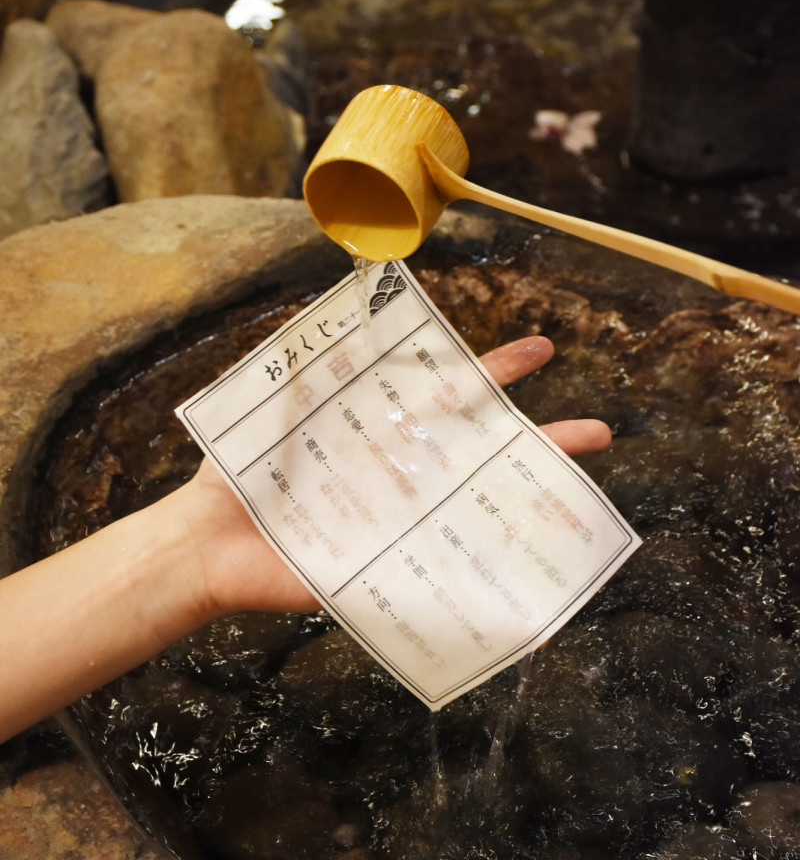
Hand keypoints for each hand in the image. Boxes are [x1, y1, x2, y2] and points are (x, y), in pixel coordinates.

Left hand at [179, 336, 611, 619]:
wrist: (206, 544)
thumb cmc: (237, 472)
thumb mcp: (275, 405)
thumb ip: (312, 365)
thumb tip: (350, 305)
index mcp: (383, 428)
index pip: (450, 390)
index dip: (496, 370)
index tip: (541, 351)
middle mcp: (403, 472)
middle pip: (483, 451)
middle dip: (541, 440)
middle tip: (598, 433)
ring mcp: (400, 520)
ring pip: (475, 507)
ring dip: (528, 503)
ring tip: (581, 500)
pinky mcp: (384, 566)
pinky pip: (441, 573)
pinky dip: (484, 582)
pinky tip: (530, 588)